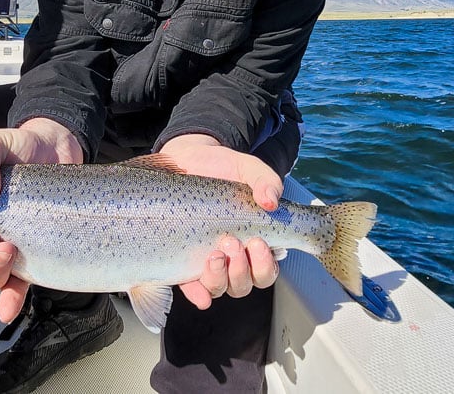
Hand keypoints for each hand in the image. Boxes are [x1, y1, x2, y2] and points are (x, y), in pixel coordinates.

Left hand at [157, 134, 282, 309]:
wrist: (187, 159)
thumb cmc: (222, 167)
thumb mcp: (248, 169)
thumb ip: (265, 180)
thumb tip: (271, 201)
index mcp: (253, 241)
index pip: (266, 270)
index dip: (265, 265)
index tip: (257, 242)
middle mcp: (232, 258)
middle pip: (243, 284)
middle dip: (241, 270)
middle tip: (231, 241)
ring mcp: (207, 261)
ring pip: (219, 287)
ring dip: (220, 278)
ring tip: (214, 254)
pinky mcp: (182, 259)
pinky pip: (190, 286)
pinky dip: (196, 293)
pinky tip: (199, 294)